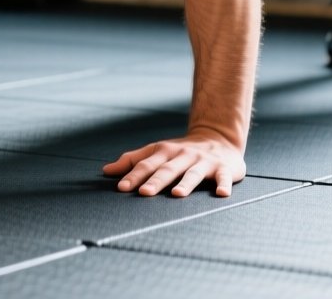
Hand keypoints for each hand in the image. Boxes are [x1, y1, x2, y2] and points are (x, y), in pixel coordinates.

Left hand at [103, 133, 245, 197]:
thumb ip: (132, 161)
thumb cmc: (181, 151)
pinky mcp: (225, 168)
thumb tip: (106, 171)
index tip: (121, 187)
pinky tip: (221, 193)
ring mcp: (204, 161)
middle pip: (167, 169)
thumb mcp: (157, 151)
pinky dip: (224, 184)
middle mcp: (183, 155)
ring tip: (177, 194)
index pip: (146, 164)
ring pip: (193, 173)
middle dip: (155, 181)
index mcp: (165, 152)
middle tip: (144, 193)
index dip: (134, 175)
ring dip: (185, 184)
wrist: (219, 137)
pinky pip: (224, 177)